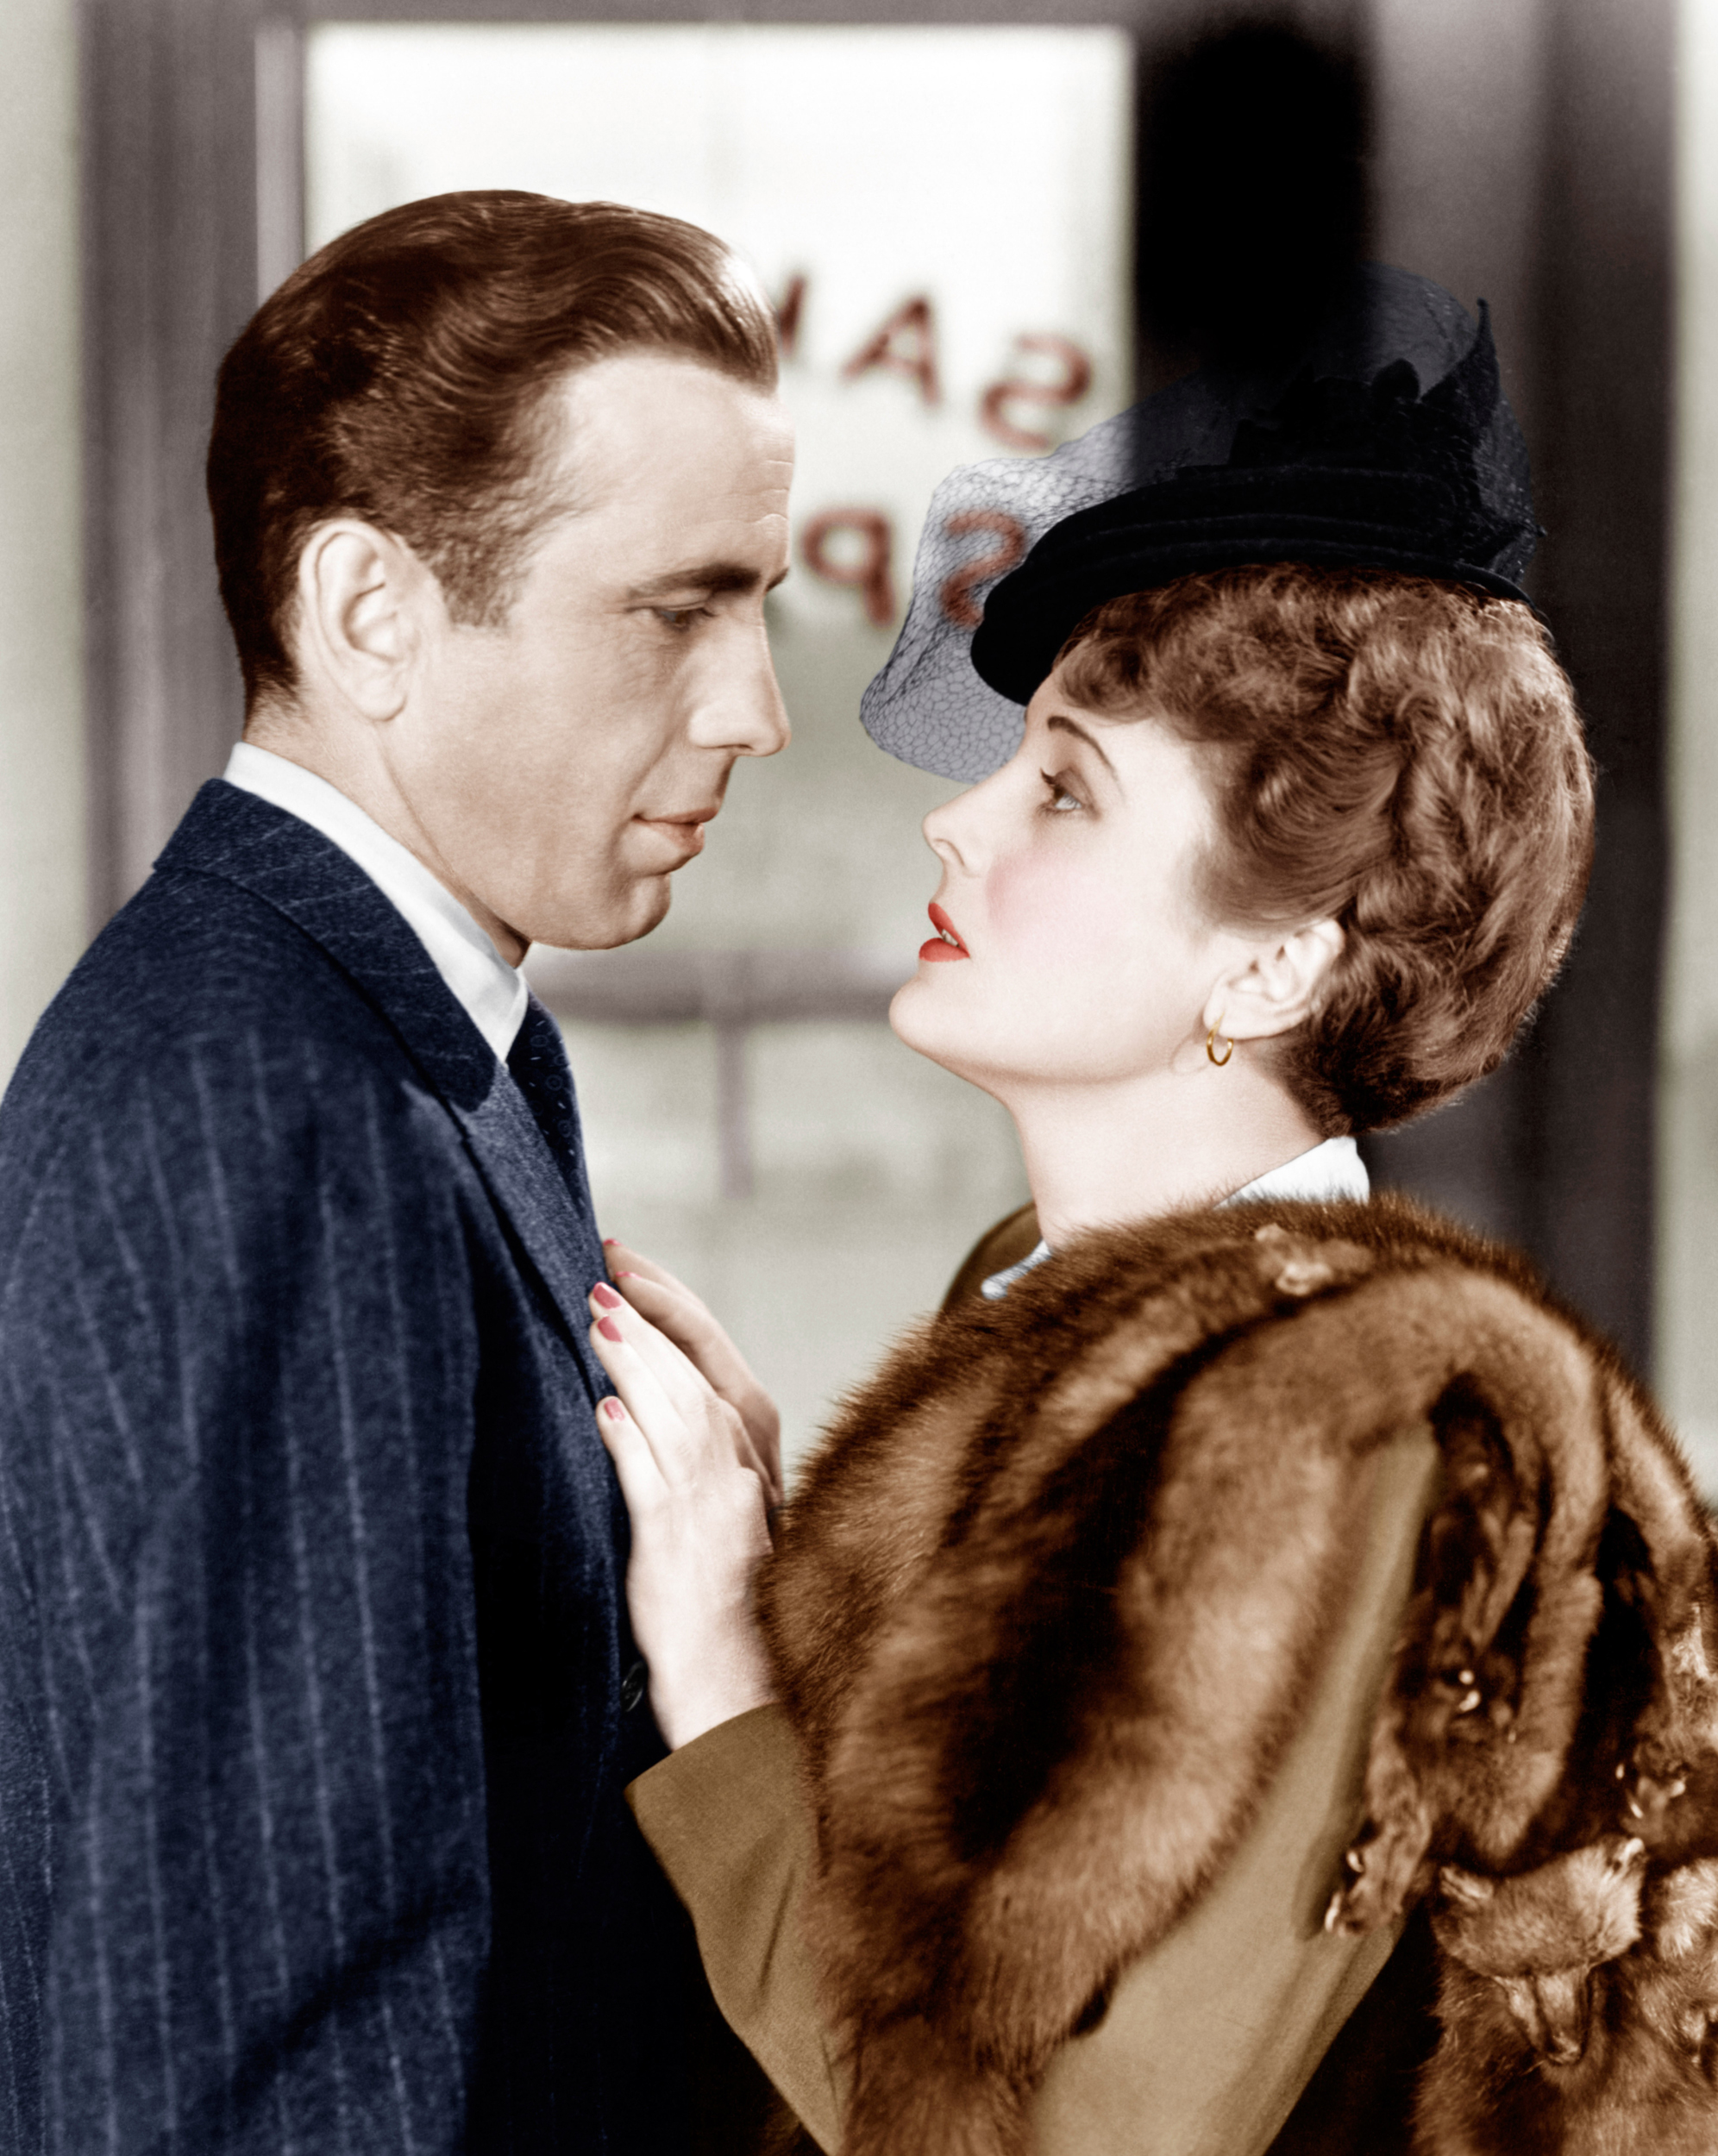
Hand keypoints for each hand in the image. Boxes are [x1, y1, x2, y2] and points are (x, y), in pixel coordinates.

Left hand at [589, 1282, 776, 1749]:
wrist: (741, 1692)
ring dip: (635, 1361)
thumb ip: (692, 1466)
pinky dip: (629, 1441)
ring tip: (596, 1316)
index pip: (717, 1368)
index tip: (632, 1272)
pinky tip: (602, 1408)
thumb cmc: (729, 1613)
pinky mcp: (677, 1546)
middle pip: (697, 1376)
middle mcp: (741, 1478)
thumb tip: (629, 1410)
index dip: (674, 1316)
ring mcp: (711, 1509)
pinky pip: (651, 1481)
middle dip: (651, 1319)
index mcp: (754, 1469)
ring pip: (676, 1413)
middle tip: (603, 1272)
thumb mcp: (722, 1527)